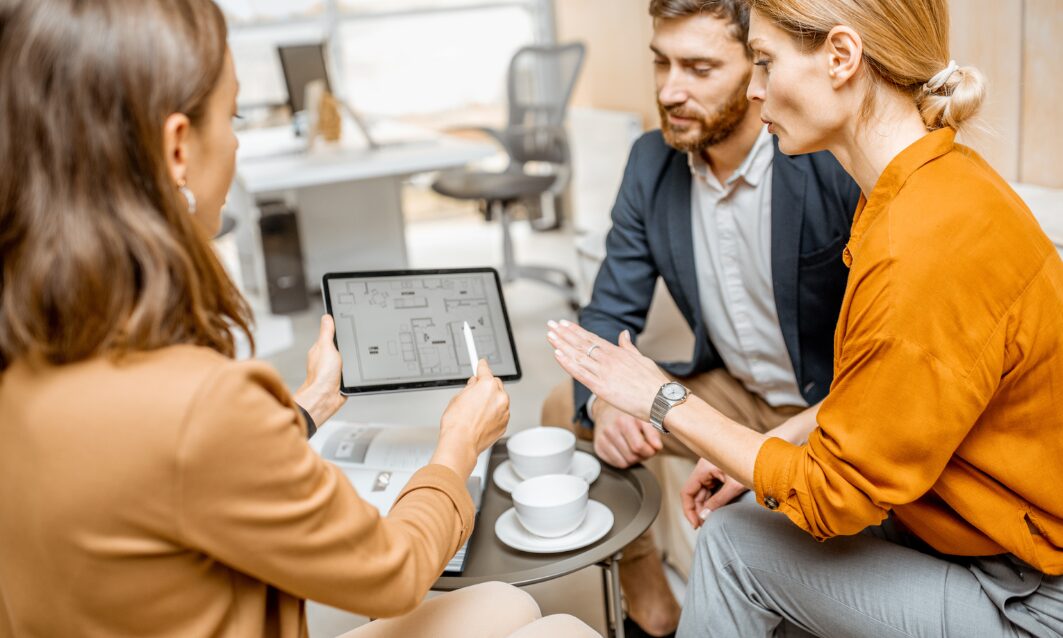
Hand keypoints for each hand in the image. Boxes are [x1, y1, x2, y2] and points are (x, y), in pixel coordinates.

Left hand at [294, 315, 346, 425]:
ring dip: (353, 359)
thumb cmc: (321, 375)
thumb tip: (326, 317)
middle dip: (349, 345)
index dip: (339, 329)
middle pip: (342, 346)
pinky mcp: (342, 378)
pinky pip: (352, 370)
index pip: (331, 334)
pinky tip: (356, 369)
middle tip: (354, 343)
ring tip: (354, 358)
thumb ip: (327, 332)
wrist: (326, 397)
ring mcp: (335, 369)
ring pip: (348, 358)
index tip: (348, 324)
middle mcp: (327, 358)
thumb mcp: (326, 347)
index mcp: (321, 348)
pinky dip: (355, 369)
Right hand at [432, 359, 509, 477]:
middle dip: (487, 387)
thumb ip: (470, 387)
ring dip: (492, 401)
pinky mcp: (505, 423)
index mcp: (487, 386)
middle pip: (496, 384)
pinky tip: (481, 420)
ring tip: (476, 412)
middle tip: (476, 394)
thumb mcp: (458, 398)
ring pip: (500, 400)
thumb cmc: (457, 423)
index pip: (485, 370)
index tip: (482, 363)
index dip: (482, 366)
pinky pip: (501, 413)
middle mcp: (499, 397)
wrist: (461, 443)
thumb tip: (474, 384)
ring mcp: (504, 411)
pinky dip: (494, 414)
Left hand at [546, 319, 666, 421]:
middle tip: (551, 325)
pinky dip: (567, 363)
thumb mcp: (641, 359)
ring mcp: (604, 372)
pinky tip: (557, 355)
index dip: (576, 331)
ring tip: (550, 336)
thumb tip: (624, 334)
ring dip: (562, 345)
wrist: (661, 399)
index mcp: (617, 352)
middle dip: (564, 334)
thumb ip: (629, 347)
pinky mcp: (601, 387)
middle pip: (581, 343)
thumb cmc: (654, 383)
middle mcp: (608, 359)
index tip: (564, 324)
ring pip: (578, 356)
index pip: (592, 338)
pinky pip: (580, 373)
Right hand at [592, 399, 662, 467]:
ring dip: (633, 460)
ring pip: (624, 463)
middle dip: (642, 456)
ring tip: (634, 449)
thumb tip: (657, 447)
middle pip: (632, 457)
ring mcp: (602, 440)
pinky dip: (624, 460)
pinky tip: (625, 450)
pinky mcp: (598, 448)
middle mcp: (610, 430)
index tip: (652, 448)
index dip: (650, 451)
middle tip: (644, 448)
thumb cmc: (629, 415)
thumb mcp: (644, 418)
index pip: (639, 446)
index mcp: (624, 421)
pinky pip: (616, 464)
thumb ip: (653, 433)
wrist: (606, 409)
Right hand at [681, 458, 748, 528]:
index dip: (689, 509)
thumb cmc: (752, 464)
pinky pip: (711, 489)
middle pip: (695, 493)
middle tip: (704, 525)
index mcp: (704, 467)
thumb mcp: (734, 486)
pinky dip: (713, 501)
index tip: (695, 524)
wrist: (767, 458)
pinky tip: (716, 511)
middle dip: (698, 510)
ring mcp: (712, 471)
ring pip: (703, 492)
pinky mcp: (719, 474)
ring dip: (706, 506)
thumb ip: (718, 501)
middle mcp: (705, 468)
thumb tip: (704, 516)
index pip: (687, 491)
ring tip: (710, 520)